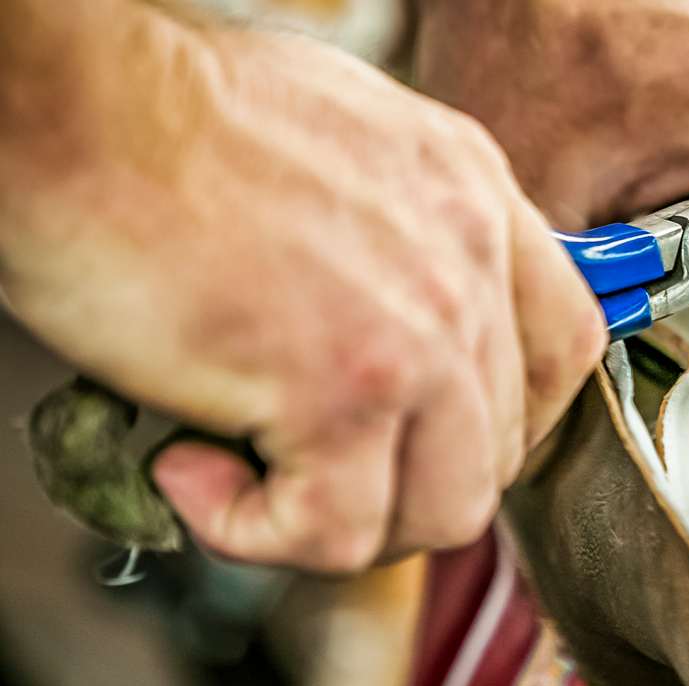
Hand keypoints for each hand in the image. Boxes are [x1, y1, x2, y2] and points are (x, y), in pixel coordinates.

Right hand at [0, 0, 604, 570]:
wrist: (81, 102)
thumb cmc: (175, 116)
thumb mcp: (349, 144)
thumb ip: (405, 236)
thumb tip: (392, 328)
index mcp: (474, 198)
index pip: (562, 347)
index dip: (507, 419)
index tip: (435, 437)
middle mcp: (467, 264)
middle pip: (503, 447)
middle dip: (409, 484)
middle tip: (318, 469)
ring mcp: (419, 331)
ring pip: (445, 510)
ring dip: (348, 523)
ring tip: (253, 474)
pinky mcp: (342, 391)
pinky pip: (338, 534)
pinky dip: (257, 532)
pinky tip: (193, 467)